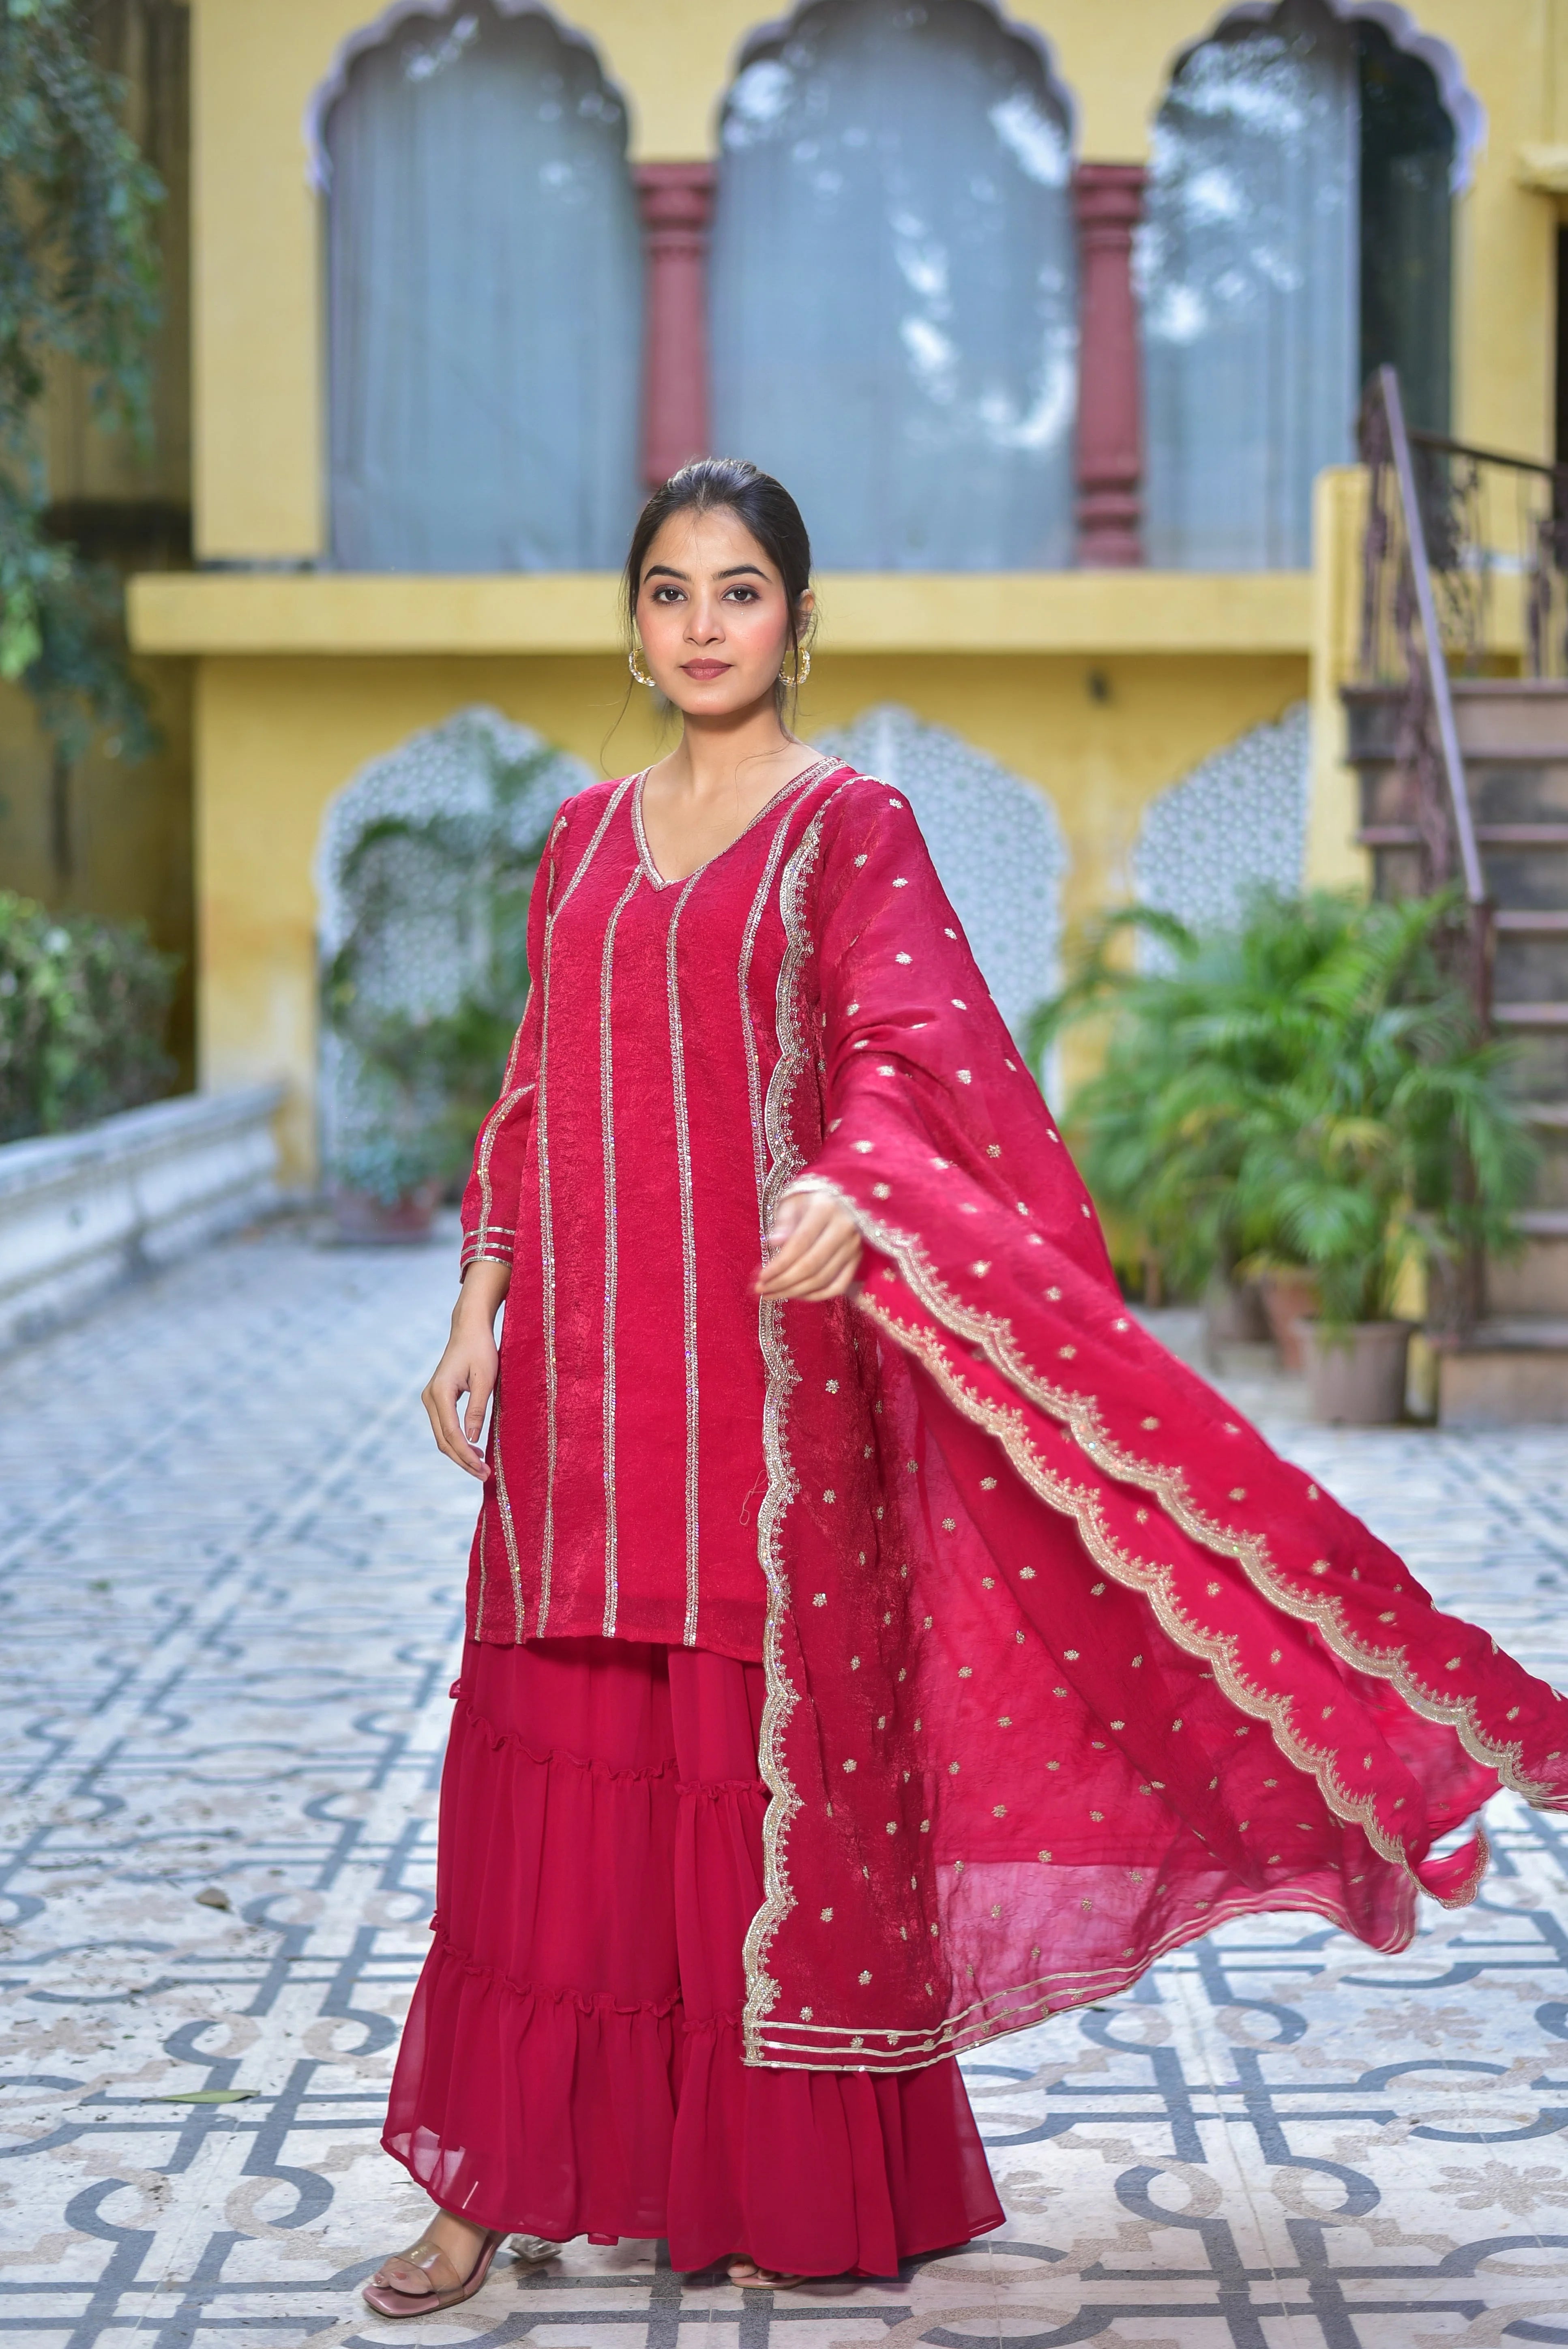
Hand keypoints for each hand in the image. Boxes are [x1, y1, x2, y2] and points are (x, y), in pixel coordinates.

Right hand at [422, 1260, 508, 1479]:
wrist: (469, 1329)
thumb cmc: (481, 1349)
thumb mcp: (486, 1379)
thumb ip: (478, 1409)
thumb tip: (473, 1439)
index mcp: (440, 1393)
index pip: (452, 1434)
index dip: (467, 1455)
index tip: (484, 1470)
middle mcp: (429, 1397)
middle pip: (443, 1440)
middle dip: (463, 1460)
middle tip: (485, 1475)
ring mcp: (430, 1398)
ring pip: (442, 1436)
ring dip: (459, 1453)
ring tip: (481, 1467)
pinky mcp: (437, 1399)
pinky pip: (444, 1427)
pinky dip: (457, 1441)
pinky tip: (474, 1450)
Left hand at [756, 1189, 861, 1301]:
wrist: (837, 1199)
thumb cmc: (808, 1201)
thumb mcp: (792, 1203)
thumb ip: (783, 1222)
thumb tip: (774, 1242)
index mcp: (826, 1208)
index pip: (799, 1243)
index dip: (779, 1264)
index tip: (761, 1277)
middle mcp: (844, 1228)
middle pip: (811, 1265)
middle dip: (783, 1282)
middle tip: (762, 1290)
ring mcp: (854, 1246)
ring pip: (823, 1279)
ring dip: (795, 1292)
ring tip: (773, 1294)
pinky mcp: (858, 1260)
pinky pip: (838, 1286)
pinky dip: (817, 1296)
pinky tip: (797, 1295)